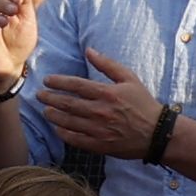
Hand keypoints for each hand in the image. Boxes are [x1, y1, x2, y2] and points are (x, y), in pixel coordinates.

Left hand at [28, 57, 160, 160]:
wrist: (156, 133)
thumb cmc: (143, 103)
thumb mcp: (129, 78)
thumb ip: (107, 64)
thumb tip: (89, 50)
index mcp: (107, 93)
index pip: (75, 85)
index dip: (58, 82)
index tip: (47, 81)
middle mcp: (100, 111)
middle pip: (68, 103)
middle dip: (50, 98)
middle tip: (39, 95)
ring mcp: (99, 130)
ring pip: (68, 122)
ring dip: (54, 115)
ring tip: (45, 111)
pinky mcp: (100, 145)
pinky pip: (76, 139)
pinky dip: (64, 134)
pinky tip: (57, 128)